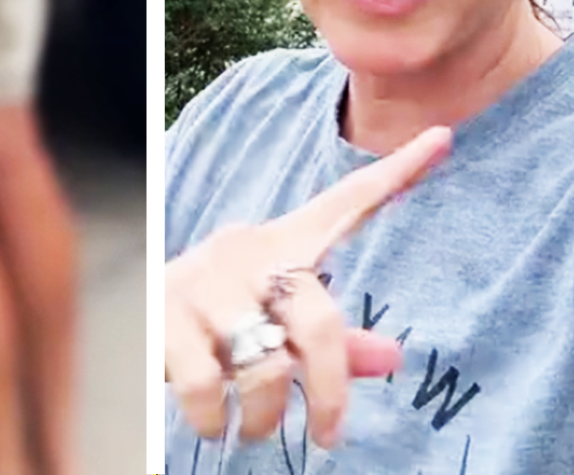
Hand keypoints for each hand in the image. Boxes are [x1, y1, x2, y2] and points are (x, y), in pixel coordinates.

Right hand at [164, 127, 451, 448]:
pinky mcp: (164, 313)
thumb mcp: (273, 325)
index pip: (345, 205)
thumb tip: (394, 356)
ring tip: (252, 430)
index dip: (395, 174)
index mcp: (280, 246)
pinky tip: (213, 424)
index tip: (444, 137)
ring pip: (266, 365)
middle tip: (329, 437)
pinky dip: (216, 419)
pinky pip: (208, 383)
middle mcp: (245, 253)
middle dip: (330, 394)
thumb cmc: (215, 324)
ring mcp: (203, 282)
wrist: (129, 321)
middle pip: (318, 322)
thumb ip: (333, 343)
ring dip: (266, 416)